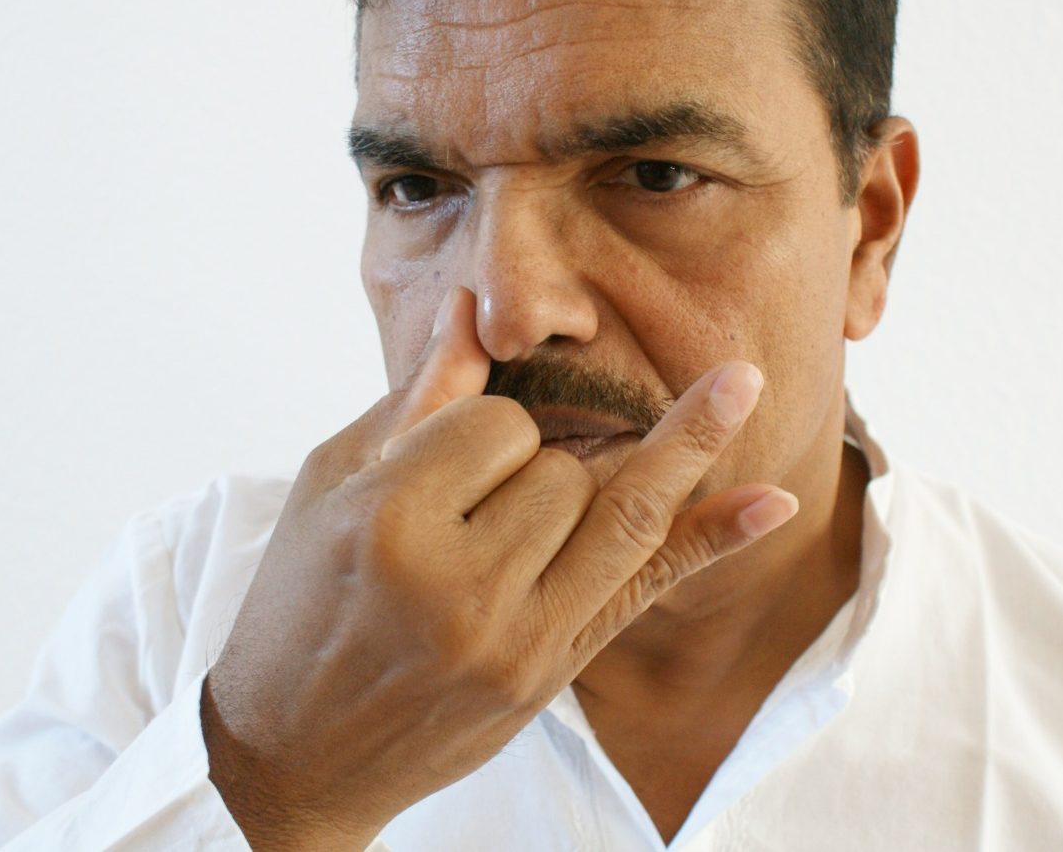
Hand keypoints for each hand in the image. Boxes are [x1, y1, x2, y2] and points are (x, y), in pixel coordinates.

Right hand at [201, 287, 796, 849]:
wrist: (290, 755)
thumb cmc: (297, 599)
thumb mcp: (331, 482)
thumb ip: (417, 397)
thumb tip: (472, 307)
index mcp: (389, 521)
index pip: (494, 422)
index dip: (483, 423)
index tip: (448, 455)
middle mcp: (461, 584)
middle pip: (563, 467)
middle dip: (542, 455)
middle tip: (490, 496)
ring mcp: (516, 639)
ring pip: (620, 512)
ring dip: (667, 452)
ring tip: (740, 383)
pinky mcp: (548, 673)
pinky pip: (645, 591)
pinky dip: (712, 540)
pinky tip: (772, 502)